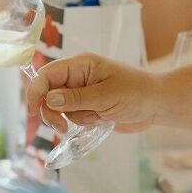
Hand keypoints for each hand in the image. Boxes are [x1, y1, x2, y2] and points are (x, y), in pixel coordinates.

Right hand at [27, 53, 159, 132]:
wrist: (158, 105)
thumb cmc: (137, 93)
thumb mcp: (106, 96)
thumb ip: (76, 99)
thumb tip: (48, 100)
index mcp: (80, 65)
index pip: (47, 75)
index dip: (35, 92)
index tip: (33, 112)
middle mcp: (77, 77)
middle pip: (48, 94)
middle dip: (53, 112)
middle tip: (62, 128)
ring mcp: (82, 92)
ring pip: (60, 109)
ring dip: (73, 118)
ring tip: (95, 118)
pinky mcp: (87, 106)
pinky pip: (73, 116)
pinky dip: (83, 122)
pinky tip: (100, 120)